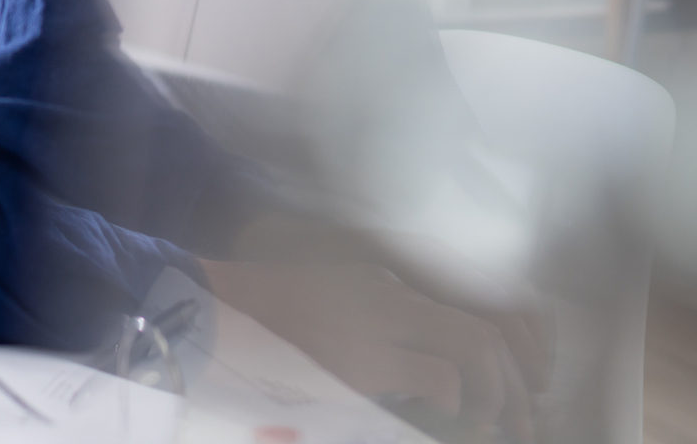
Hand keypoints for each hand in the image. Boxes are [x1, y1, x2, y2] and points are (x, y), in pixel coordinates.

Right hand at [199, 259, 539, 441]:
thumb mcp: (318, 318)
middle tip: (520, 428)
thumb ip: (364, 330)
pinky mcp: (362, 358)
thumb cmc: (246, 326)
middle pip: (483, 330)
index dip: (501, 362)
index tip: (510, 399)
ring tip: (489, 429)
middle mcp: (386, 294)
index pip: (463, 314)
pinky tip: (446, 421)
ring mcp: (376, 322)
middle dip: (513, 386)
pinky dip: (457, 406)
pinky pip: (441, 381)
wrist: (193, 312)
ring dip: (494, 396)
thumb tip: (413, 381)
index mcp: (377, 284)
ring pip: (476, 348)